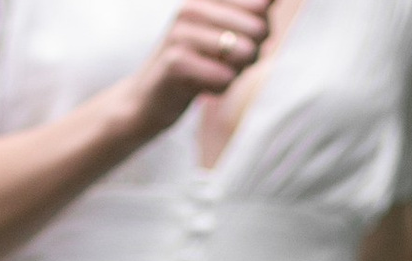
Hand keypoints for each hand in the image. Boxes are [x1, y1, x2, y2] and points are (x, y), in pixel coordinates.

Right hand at [119, 0, 273, 138]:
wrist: (148, 99)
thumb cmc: (196, 65)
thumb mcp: (225, 32)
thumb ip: (254, 13)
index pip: (262, 4)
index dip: (263, 30)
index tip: (241, 42)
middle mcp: (192, 6)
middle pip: (259, 28)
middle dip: (252, 54)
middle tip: (227, 64)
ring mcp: (182, 32)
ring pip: (244, 52)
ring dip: (237, 72)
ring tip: (215, 73)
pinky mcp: (176, 62)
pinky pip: (224, 78)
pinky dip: (220, 89)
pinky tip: (201, 88)